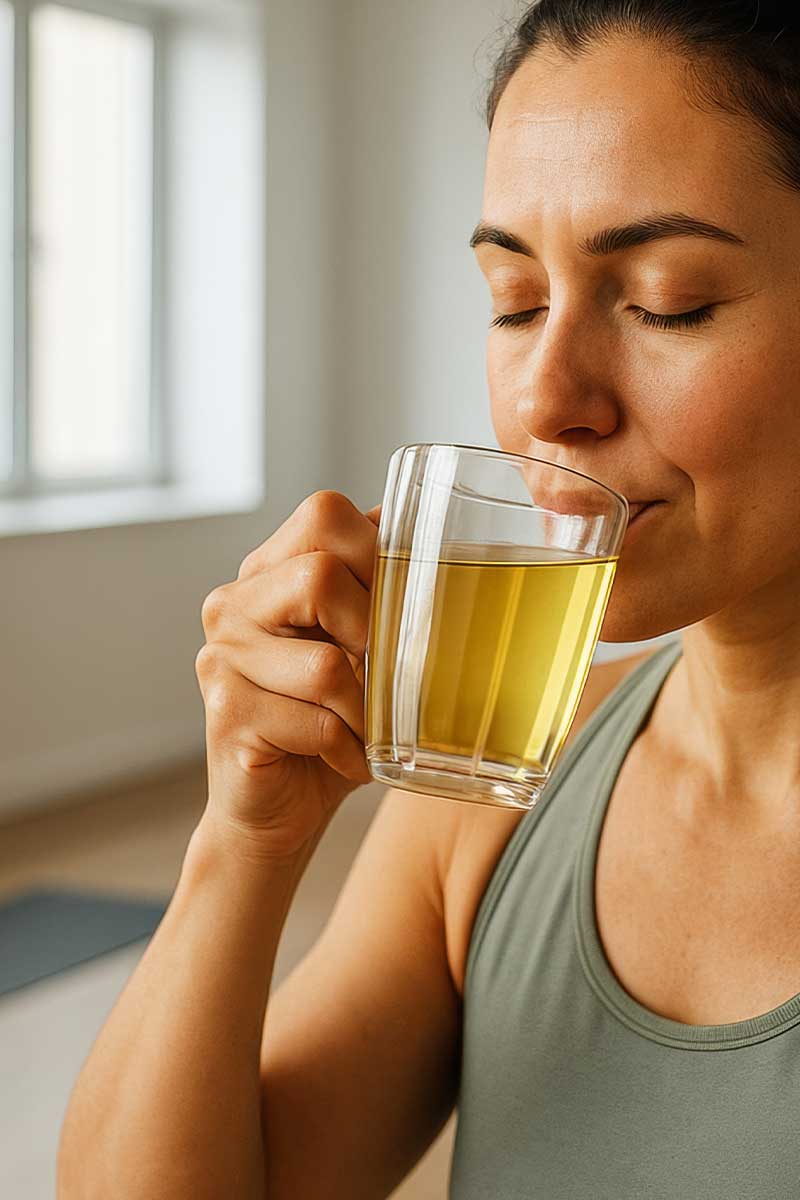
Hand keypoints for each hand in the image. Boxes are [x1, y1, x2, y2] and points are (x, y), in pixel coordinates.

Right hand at [194, 490, 381, 860]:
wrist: (277, 810)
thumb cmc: (330, 721)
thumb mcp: (363, 647)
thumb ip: (381, 589)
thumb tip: (440, 538)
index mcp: (268, 571)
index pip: (325, 514)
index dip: (378, 554)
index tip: (399, 607)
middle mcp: (233, 603)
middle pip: (320, 574)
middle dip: (374, 631)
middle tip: (387, 672)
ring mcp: (222, 657)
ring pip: (326, 663)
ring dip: (367, 708)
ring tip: (368, 729)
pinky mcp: (225, 712)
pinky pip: (316, 721)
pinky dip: (349, 748)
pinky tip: (346, 758)